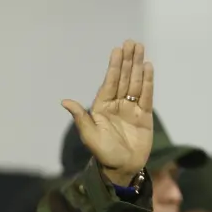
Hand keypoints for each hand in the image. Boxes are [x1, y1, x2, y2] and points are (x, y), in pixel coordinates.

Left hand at [62, 40, 153, 185]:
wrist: (121, 168)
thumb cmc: (102, 153)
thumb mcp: (89, 134)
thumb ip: (80, 116)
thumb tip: (64, 101)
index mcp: (101, 107)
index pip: (109, 82)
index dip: (114, 66)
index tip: (116, 50)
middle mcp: (116, 105)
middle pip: (124, 78)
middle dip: (127, 61)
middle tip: (131, 42)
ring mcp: (131, 109)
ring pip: (135, 84)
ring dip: (138, 67)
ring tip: (141, 49)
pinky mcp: (145, 116)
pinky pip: (147, 96)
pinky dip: (148, 82)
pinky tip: (148, 68)